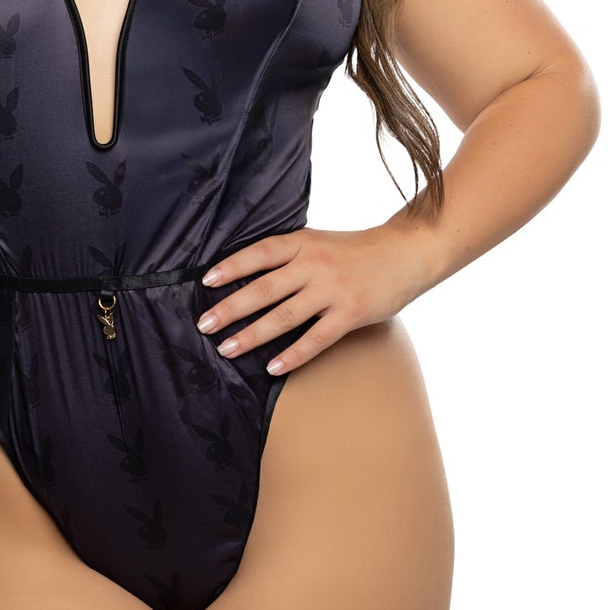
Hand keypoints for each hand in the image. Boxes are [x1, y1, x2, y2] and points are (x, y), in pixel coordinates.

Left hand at [195, 223, 437, 375]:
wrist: (405, 253)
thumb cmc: (356, 250)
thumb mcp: (319, 241)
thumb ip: (289, 255)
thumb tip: (246, 273)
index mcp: (303, 243)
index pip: (259, 254)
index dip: (231, 267)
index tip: (205, 282)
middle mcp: (314, 265)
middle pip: (263, 288)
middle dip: (230, 308)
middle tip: (204, 325)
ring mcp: (332, 290)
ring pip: (284, 316)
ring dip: (252, 334)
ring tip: (227, 348)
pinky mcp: (350, 313)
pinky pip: (316, 339)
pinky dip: (292, 355)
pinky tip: (272, 368)